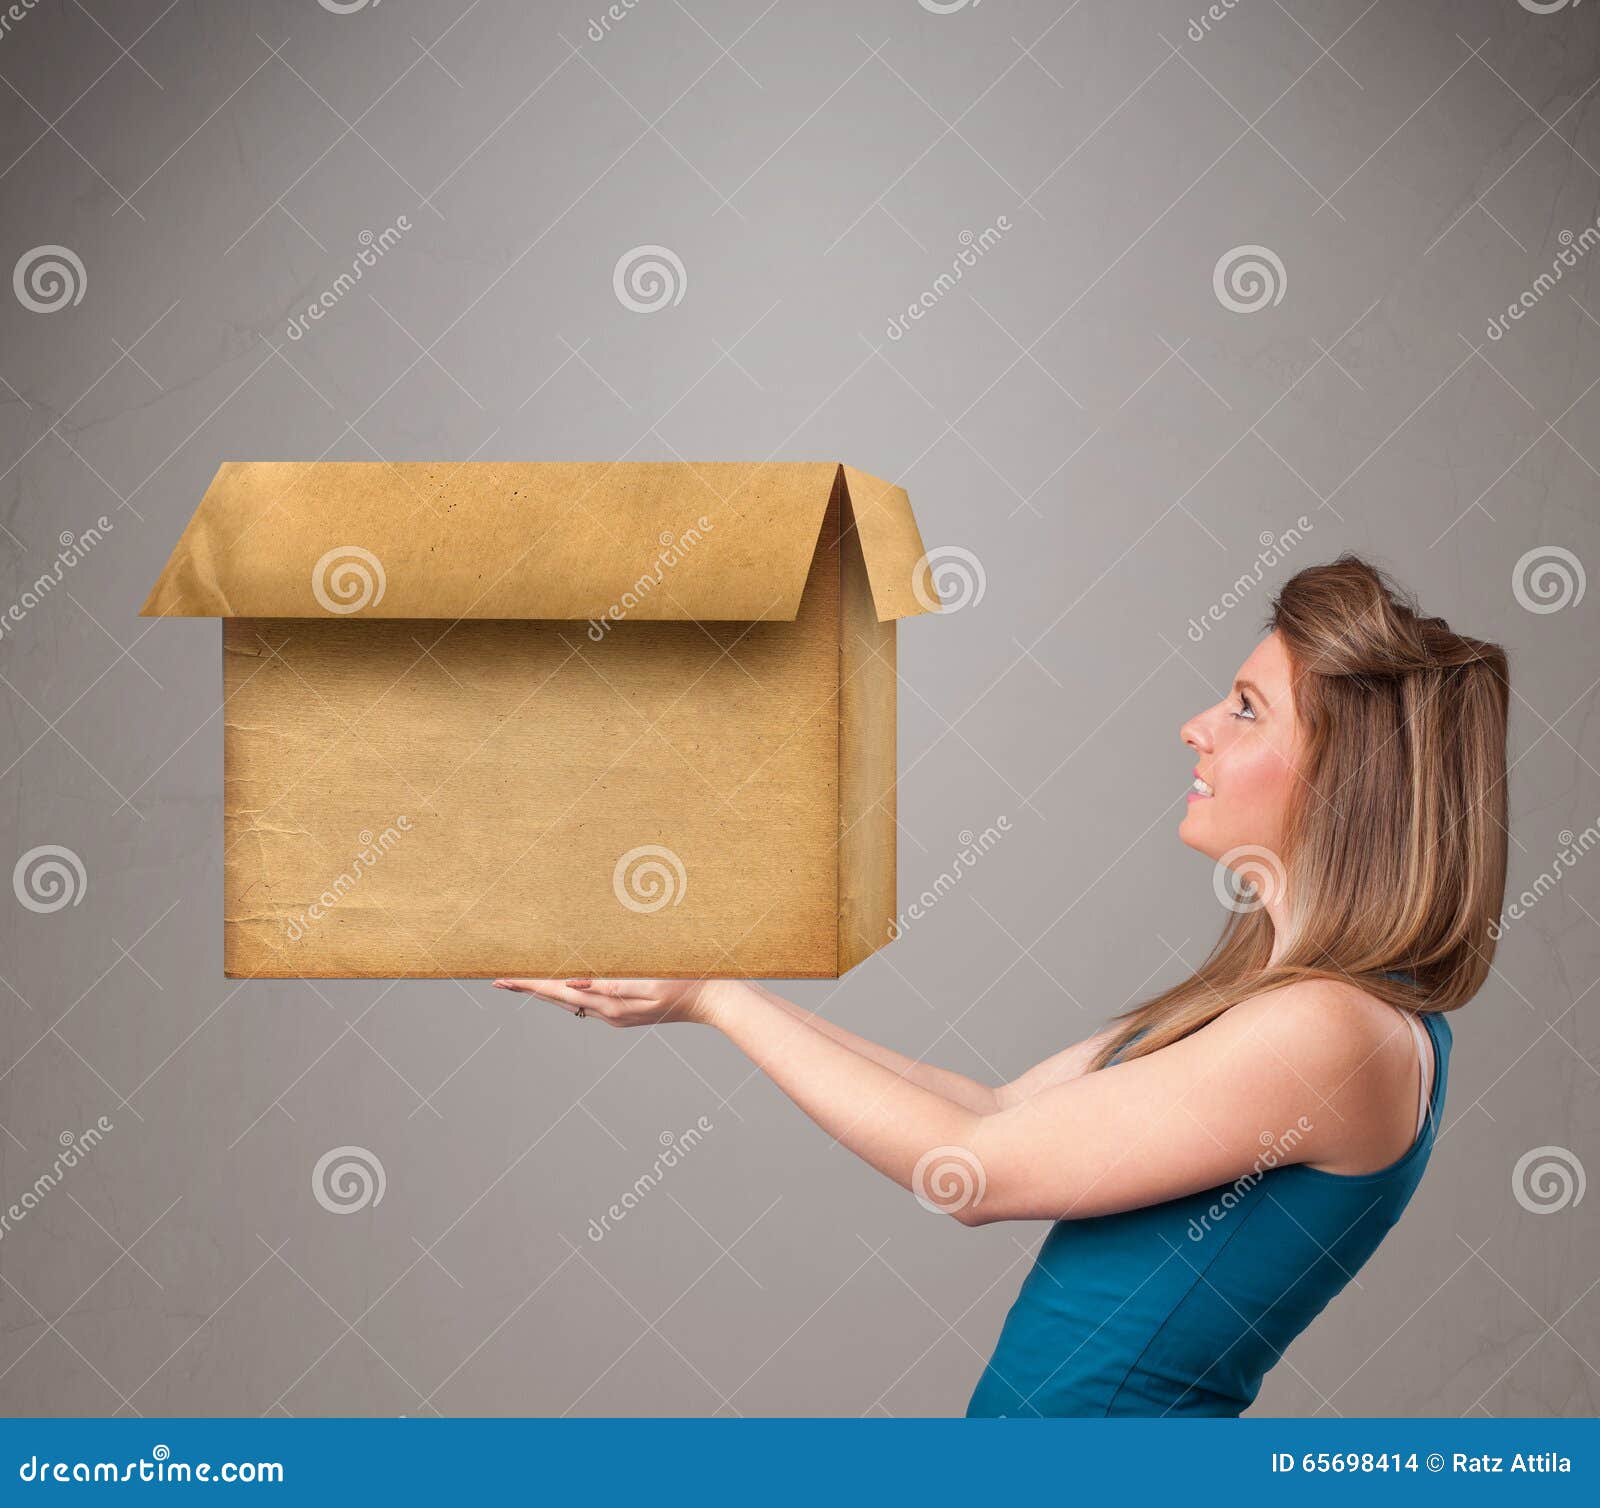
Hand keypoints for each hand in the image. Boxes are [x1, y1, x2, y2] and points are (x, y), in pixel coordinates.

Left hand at [491, 976, 733, 1027]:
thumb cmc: (688, 983)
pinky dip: (570, 992)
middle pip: (559, 1000)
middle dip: (530, 988)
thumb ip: (613, 984)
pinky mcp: (626, 1012)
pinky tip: (565, 985)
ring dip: (548, 991)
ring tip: (525, 981)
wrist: (715, 1000)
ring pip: (572, 1003)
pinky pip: (589, 1002)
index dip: (530, 984)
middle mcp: (610, 1014)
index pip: (559, 992)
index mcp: (612, 1006)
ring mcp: (618, 1016)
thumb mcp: (651, 982)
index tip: (502, 980)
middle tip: (501, 980)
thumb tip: (575, 984)